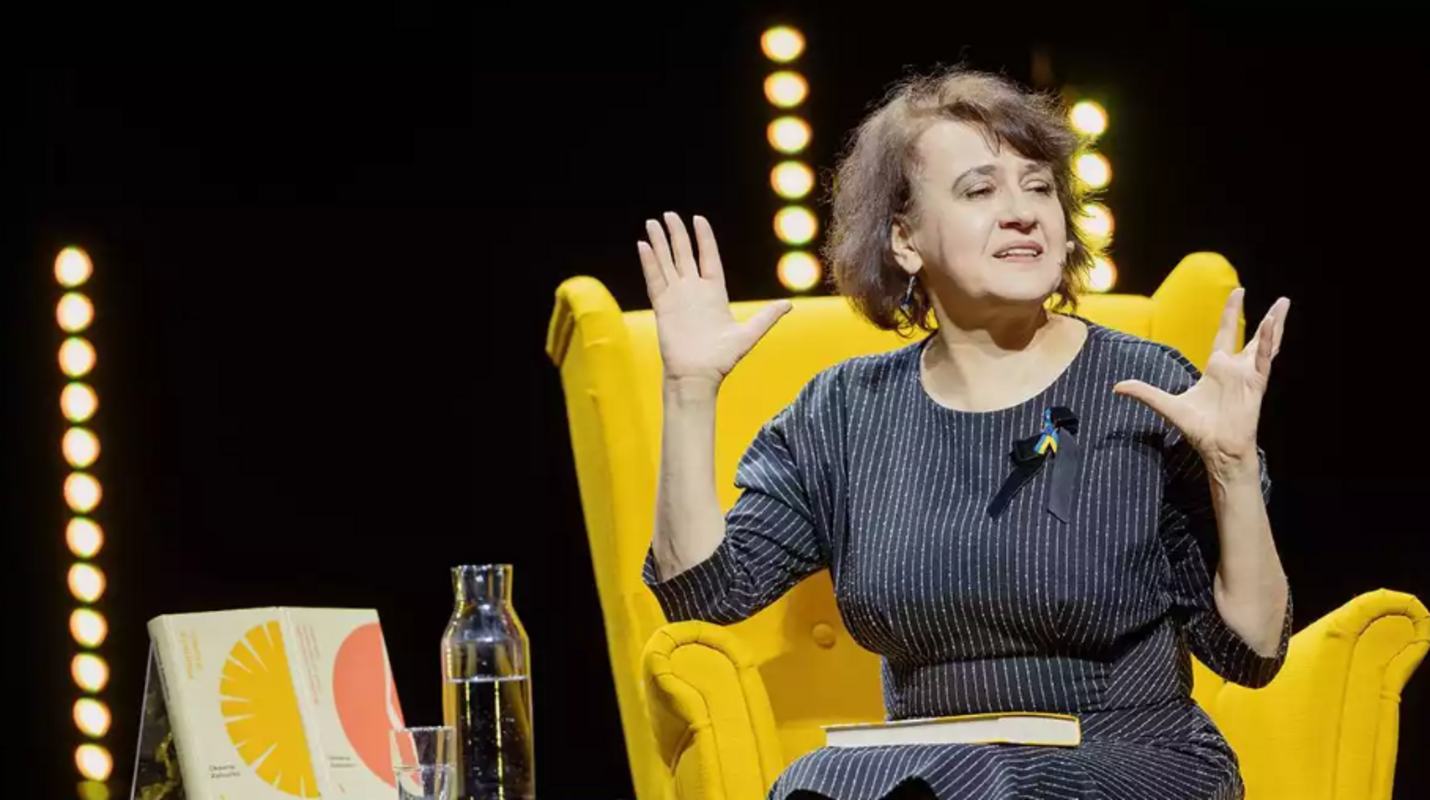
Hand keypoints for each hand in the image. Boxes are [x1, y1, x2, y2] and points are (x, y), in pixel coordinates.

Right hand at [638, 212, 790, 389]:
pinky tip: (644, 246)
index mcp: (715, 292)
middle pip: (684, 254)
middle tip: (669, 214)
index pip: (708, 257)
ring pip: (666, 263)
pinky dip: (649, 263)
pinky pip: (655, 280)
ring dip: (659, 243)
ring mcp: (677, 297)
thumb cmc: (722, 359)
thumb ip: (767, 317)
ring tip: (652, 223)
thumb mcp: (748, 335)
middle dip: (677, 234)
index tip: (698, 219)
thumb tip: (788, 305)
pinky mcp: (663, 307)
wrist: (698, 376)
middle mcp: (694, 291)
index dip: (704, 238)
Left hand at [1114, 288, 1289, 471]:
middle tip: (1281, 299)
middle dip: (1267, 317)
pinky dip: (1267, 342)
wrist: (1217, 449)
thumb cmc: (1198, 429)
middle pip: (1253, 336)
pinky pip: (1263, 359)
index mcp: (1218, 368)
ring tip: (1282, 304)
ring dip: (1274, 325)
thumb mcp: (1167, 405)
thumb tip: (1116, 386)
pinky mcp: (1256, 385)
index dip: (1231, 314)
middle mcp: (1236, 369)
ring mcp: (1248, 376)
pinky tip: (1271, 325)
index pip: (1226, 333)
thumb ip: (1145, 392)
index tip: (1237, 293)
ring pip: (1266, 344)